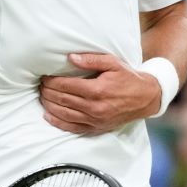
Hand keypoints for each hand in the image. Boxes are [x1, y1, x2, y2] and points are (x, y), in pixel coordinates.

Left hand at [39, 53, 160, 134]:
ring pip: (63, 114)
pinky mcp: (96, 128)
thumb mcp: (113, 63)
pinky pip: (72, 127)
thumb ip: (91, 60)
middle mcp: (94, 107)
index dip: (51, 81)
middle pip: (62, 99)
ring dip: (49, 105)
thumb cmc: (128, 78)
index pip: (65, 85)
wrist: (145, 98)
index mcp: (97, 90)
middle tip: (40, 85)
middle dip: (47, 92)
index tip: (44, 76)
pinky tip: (48, 115)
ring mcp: (94, 119)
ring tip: (42, 96)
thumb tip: (70, 58)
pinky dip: (57, 122)